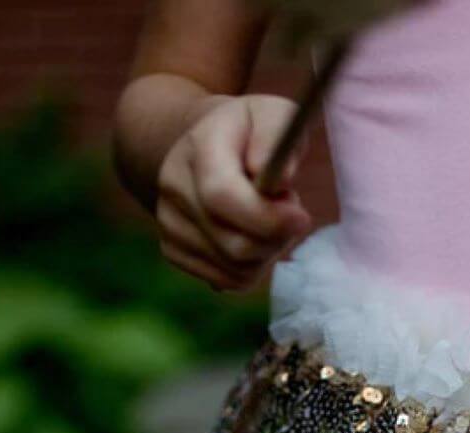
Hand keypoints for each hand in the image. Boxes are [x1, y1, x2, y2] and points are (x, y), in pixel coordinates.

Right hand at [155, 94, 313, 291]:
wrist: (201, 145)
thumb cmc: (250, 132)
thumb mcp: (272, 114)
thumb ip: (277, 137)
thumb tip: (279, 180)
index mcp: (197, 148)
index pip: (223, 197)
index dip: (267, 218)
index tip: (301, 217)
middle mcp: (173, 187)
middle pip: (234, 244)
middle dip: (276, 238)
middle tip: (289, 212)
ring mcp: (168, 223)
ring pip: (235, 269)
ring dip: (267, 252)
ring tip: (266, 218)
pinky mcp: (173, 251)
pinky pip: (227, 281)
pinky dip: (251, 268)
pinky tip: (250, 236)